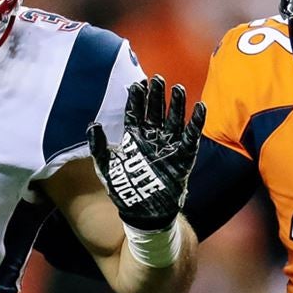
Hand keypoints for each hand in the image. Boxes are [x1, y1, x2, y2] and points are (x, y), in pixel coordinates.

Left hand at [87, 75, 205, 230]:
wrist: (144, 213)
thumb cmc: (124, 190)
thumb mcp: (106, 167)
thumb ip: (99, 146)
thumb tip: (93, 124)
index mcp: (133, 138)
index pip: (135, 113)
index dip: (137, 99)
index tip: (137, 83)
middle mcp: (151, 139)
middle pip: (155, 112)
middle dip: (156, 96)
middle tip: (158, 79)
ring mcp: (168, 146)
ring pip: (173, 120)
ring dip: (176, 105)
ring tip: (176, 88)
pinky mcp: (183, 156)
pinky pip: (191, 136)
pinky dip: (196, 122)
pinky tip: (199, 107)